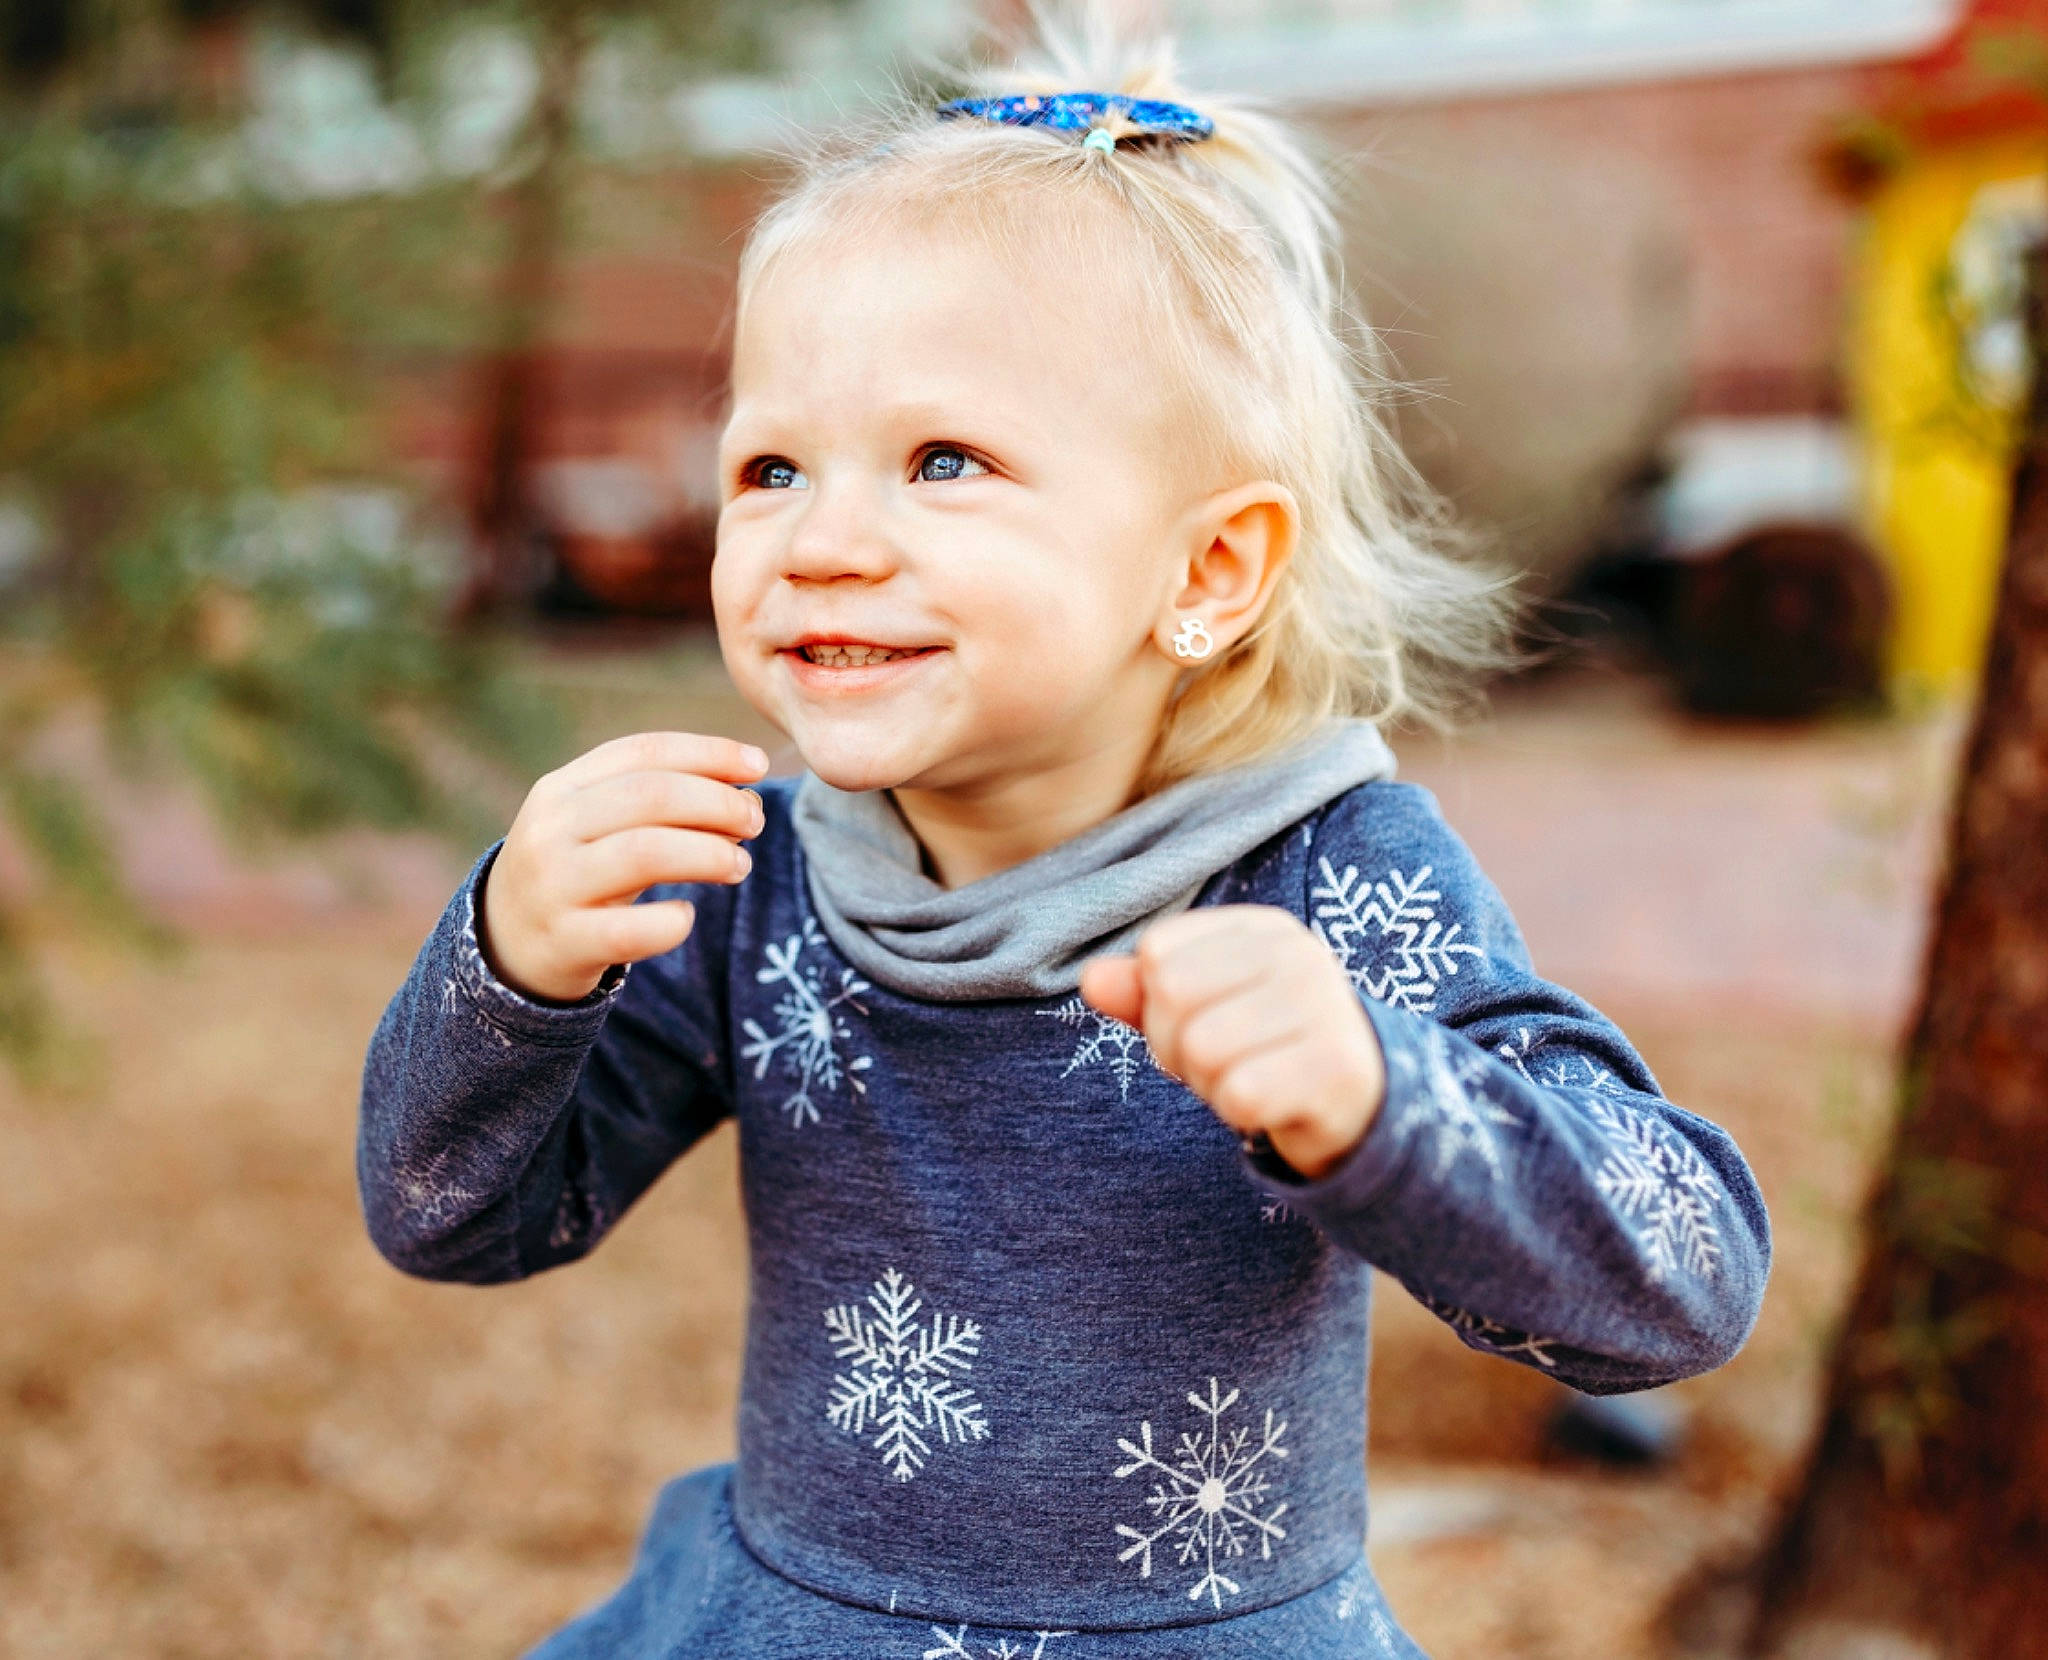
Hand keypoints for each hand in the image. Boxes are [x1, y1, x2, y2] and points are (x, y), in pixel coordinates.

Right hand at [479, 731, 769, 1002]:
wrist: (505, 945)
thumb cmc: (576, 872)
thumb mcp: (596, 824)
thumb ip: (657, 801)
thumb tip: (745, 792)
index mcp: (562, 787)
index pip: (644, 752)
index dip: (709, 753)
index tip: (759, 766)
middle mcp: (550, 829)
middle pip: (650, 796)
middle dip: (718, 803)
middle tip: (755, 821)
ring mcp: (552, 885)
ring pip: (644, 853)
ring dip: (709, 854)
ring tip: (740, 865)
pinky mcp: (564, 941)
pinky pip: (629, 929)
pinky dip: (670, 921)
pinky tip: (687, 917)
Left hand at [1079, 905, 1385, 1181]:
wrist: (1369, 1106)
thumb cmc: (1270, 1050)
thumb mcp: (1206, 1010)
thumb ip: (1145, 991)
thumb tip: (1092, 980)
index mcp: (1262, 929)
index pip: (1157, 953)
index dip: (1158, 1004)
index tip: (1207, 1023)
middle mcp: (1298, 955)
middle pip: (1171, 996)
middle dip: (1178, 1048)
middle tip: (1226, 1062)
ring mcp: (1324, 1007)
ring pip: (1201, 1049)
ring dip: (1211, 1084)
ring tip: (1252, 1078)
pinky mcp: (1336, 1067)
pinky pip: (1239, 1095)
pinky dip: (1242, 1114)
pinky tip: (1275, 1105)